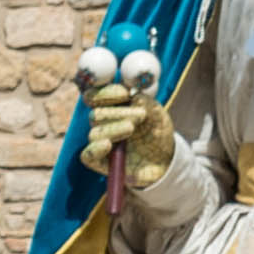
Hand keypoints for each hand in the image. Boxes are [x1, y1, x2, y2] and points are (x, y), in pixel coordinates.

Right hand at [71, 44, 174, 180]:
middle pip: (95, 114)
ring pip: (95, 133)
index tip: (126, 94)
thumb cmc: (157, 131)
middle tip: (140, 115)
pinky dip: (95, 149)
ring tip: (132, 129)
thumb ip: (144, 101)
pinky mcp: (100, 161)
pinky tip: (107, 145)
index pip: (94, 96)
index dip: (106, 93)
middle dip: (117, 113)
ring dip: (113, 129)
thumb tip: (132, 92)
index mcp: (110, 107)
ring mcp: (100, 142)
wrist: (165, 157)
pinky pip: (88, 155)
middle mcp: (102, 123)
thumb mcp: (157, 113)